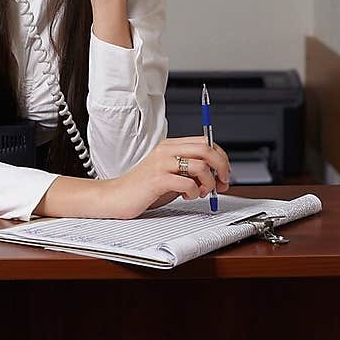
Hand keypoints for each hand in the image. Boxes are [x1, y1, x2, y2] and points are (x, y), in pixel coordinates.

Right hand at [95, 136, 231, 219]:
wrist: (115, 197)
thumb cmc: (143, 188)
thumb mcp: (170, 174)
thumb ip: (189, 171)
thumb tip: (215, 175)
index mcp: (170, 146)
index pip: (205, 142)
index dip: (221, 157)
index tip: (224, 174)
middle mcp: (166, 150)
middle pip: (207, 149)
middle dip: (222, 167)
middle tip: (222, 182)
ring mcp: (161, 163)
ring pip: (201, 165)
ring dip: (208, 182)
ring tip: (201, 192)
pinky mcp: (157, 179)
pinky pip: (188, 182)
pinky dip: (195, 192)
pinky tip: (188, 196)